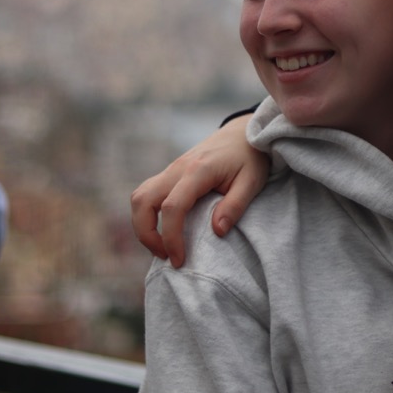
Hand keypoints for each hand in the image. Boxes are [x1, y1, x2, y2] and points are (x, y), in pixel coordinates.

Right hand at [129, 114, 267, 266]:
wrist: (243, 133)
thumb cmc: (251, 157)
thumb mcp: (252, 181)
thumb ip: (235, 205)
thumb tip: (217, 231)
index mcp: (198, 170)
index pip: (173, 207)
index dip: (171, 237)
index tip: (179, 260)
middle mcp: (178, 168)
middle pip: (142, 201)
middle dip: (146, 234)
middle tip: (166, 256)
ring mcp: (171, 169)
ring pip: (139, 196)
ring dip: (143, 224)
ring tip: (163, 246)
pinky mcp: (170, 173)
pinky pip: (147, 193)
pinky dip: (148, 215)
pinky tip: (166, 230)